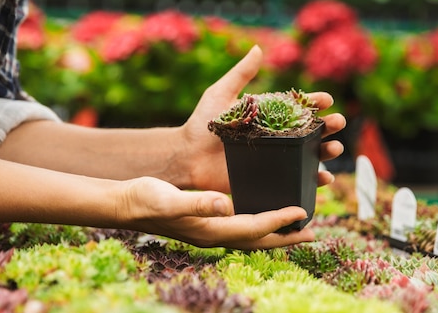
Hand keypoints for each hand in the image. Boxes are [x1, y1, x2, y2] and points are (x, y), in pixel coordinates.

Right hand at [119, 176, 314, 248]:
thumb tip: (225, 203)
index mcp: (209, 229)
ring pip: (250, 236)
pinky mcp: (204, 223)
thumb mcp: (169, 199)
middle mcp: (213, 234)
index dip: (279, 220)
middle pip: (258, 240)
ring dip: (275, 233)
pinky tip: (263, 213)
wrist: (124, 203)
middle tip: (313, 233)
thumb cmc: (144, 199)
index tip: (302, 211)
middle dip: (286, 237)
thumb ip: (197, 203)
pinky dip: (258, 224)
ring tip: (296, 227)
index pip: (253, 227)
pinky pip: (239, 227)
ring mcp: (209, 231)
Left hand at [178, 45, 345, 192]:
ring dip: (327, 152)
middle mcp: (277, 137)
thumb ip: (241, 74)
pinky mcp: (269, 178)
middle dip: (328, 126)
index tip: (327, 99)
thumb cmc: (203, 124)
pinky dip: (313, 180)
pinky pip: (296, 180)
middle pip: (311, 131)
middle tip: (338, 123)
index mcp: (269, 115)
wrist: (187, 156)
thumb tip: (258, 48)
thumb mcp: (221, 93)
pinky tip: (324, 178)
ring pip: (309, 156)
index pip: (299, 107)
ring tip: (335, 148)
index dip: (315, 103)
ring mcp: (275, 158)